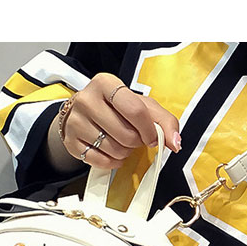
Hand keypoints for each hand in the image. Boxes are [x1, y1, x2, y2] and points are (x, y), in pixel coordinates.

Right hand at [57, 73, 180, 168]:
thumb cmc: (114, 108)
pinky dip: (112, 162)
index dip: (149, 130)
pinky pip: (101, 161)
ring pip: (114, 150)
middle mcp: (87, 99)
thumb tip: (175, 142)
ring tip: (121, 143)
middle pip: (126, 134)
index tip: (152, 137)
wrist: (81, 113)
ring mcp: (76, 122)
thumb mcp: (140, 105)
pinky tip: (112, 153)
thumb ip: (163, 121)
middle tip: (133, 137)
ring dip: (124, 153)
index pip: (136, 110)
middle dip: (136, 142)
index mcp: (106, 83)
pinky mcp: (71, 142)